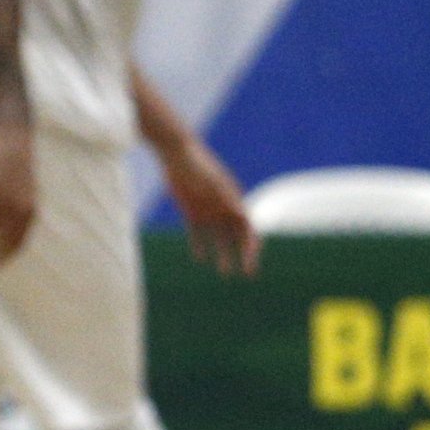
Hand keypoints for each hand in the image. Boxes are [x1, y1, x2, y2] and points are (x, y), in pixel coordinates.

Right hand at [0, 121, 38, 264]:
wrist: (16, 139)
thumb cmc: (19, 167)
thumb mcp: (27, 190)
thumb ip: (22, 210)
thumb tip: (12, 231)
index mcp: (30, 209)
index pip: (19, 239)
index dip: (6, 254)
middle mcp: (20, 206)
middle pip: (3, 235)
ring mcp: (5, 196)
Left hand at [164, 137, 259, 275]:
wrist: (176, 154)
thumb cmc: (199, 165)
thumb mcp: (214, 182)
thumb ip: (227, 198)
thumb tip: (243, 213)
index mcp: (234, 202)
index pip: (248, 229)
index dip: (252, 248)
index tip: (252, 264)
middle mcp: (224, 209)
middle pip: (237, 238)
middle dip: (243, 256)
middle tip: (246, 275)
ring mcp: (208, 212)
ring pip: (219, 239)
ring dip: (223, 255)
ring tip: (224, 273)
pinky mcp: (191, 212)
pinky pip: (197, 234)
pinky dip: (200, 246)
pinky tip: (200, 259)